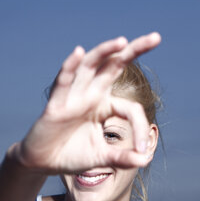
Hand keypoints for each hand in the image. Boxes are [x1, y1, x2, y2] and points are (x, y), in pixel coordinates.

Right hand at [11, 32, 160, 173]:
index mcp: (104, 105)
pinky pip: (63, 82)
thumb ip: (122, 158)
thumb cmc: (72, 155)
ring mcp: (73, 97)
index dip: (140, 128)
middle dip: (134, 51)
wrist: (43, 163)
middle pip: (114, 65)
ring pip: (90, 67)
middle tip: (156, 37)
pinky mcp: (56, 105)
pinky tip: (79, 53)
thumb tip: (146, 160)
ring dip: (105, 52)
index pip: (130, 107)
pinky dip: (70, 67)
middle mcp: (91, 94)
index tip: (142, 151)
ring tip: (123, 41)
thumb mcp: (102, 157)